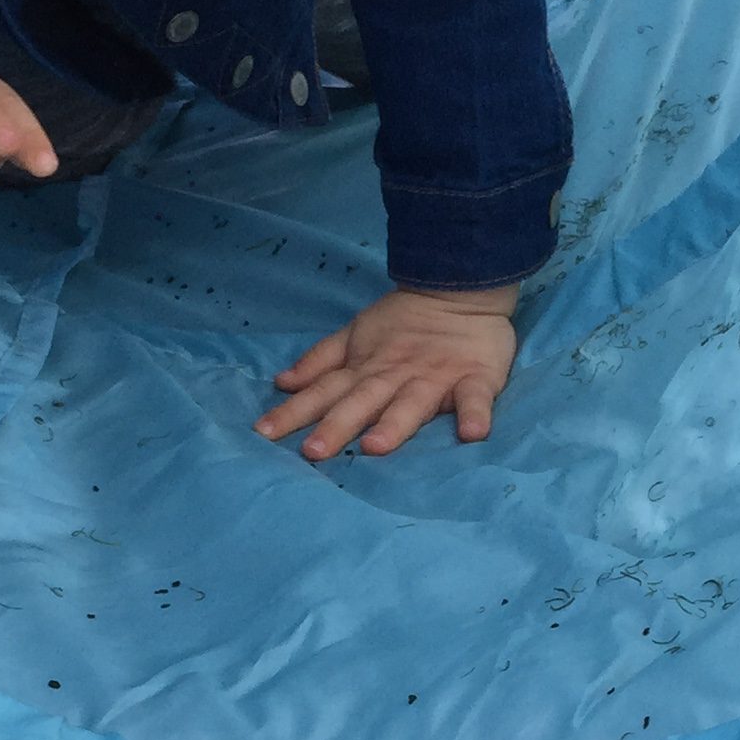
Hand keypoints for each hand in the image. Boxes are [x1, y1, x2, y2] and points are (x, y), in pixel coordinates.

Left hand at [257, 284, 518, 459]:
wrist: (461, 288)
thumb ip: (321, 360)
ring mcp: (435, 378)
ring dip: (394, 424)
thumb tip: (283, 383)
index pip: (323, 392)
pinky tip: (473, 433)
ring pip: (412, 404)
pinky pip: (475, 398)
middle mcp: (394, 376)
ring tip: (376, 446)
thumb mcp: (355, 334)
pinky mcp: (475, 378)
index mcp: (365, 368)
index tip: (264, 433)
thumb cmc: (405, 322)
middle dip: (337, 426)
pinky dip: (475, 414)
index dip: (294, 411)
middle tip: (313, 451)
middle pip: (361, 402)